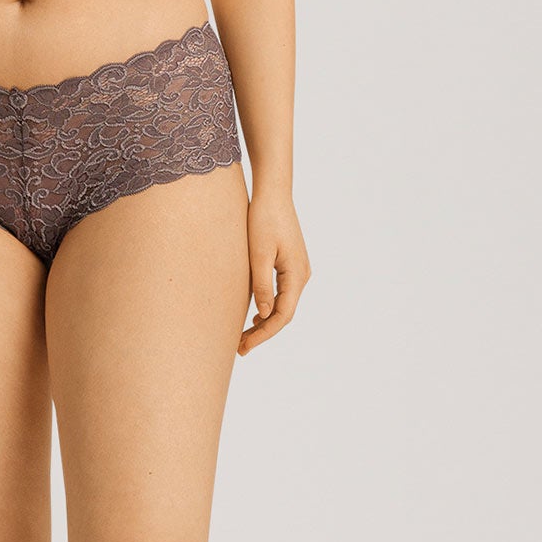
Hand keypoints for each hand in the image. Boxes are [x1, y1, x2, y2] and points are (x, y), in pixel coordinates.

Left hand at [239, 189, 310, 355]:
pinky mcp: (290, 264)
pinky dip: (268, 308)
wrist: (273, 193)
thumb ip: (262, 285)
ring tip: (243, 337)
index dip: (264, 334)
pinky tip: (254, 316)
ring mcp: (297, 270)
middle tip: (240, 348)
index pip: (283, 315)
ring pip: (283, 305)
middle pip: (284, 314)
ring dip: (265, 322)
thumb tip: (264, 315)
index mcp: (296, 274)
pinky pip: (281, 294)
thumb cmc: (263, 220)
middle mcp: (301, 275)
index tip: (245, 346)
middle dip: (263, 333)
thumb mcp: (259, 254)